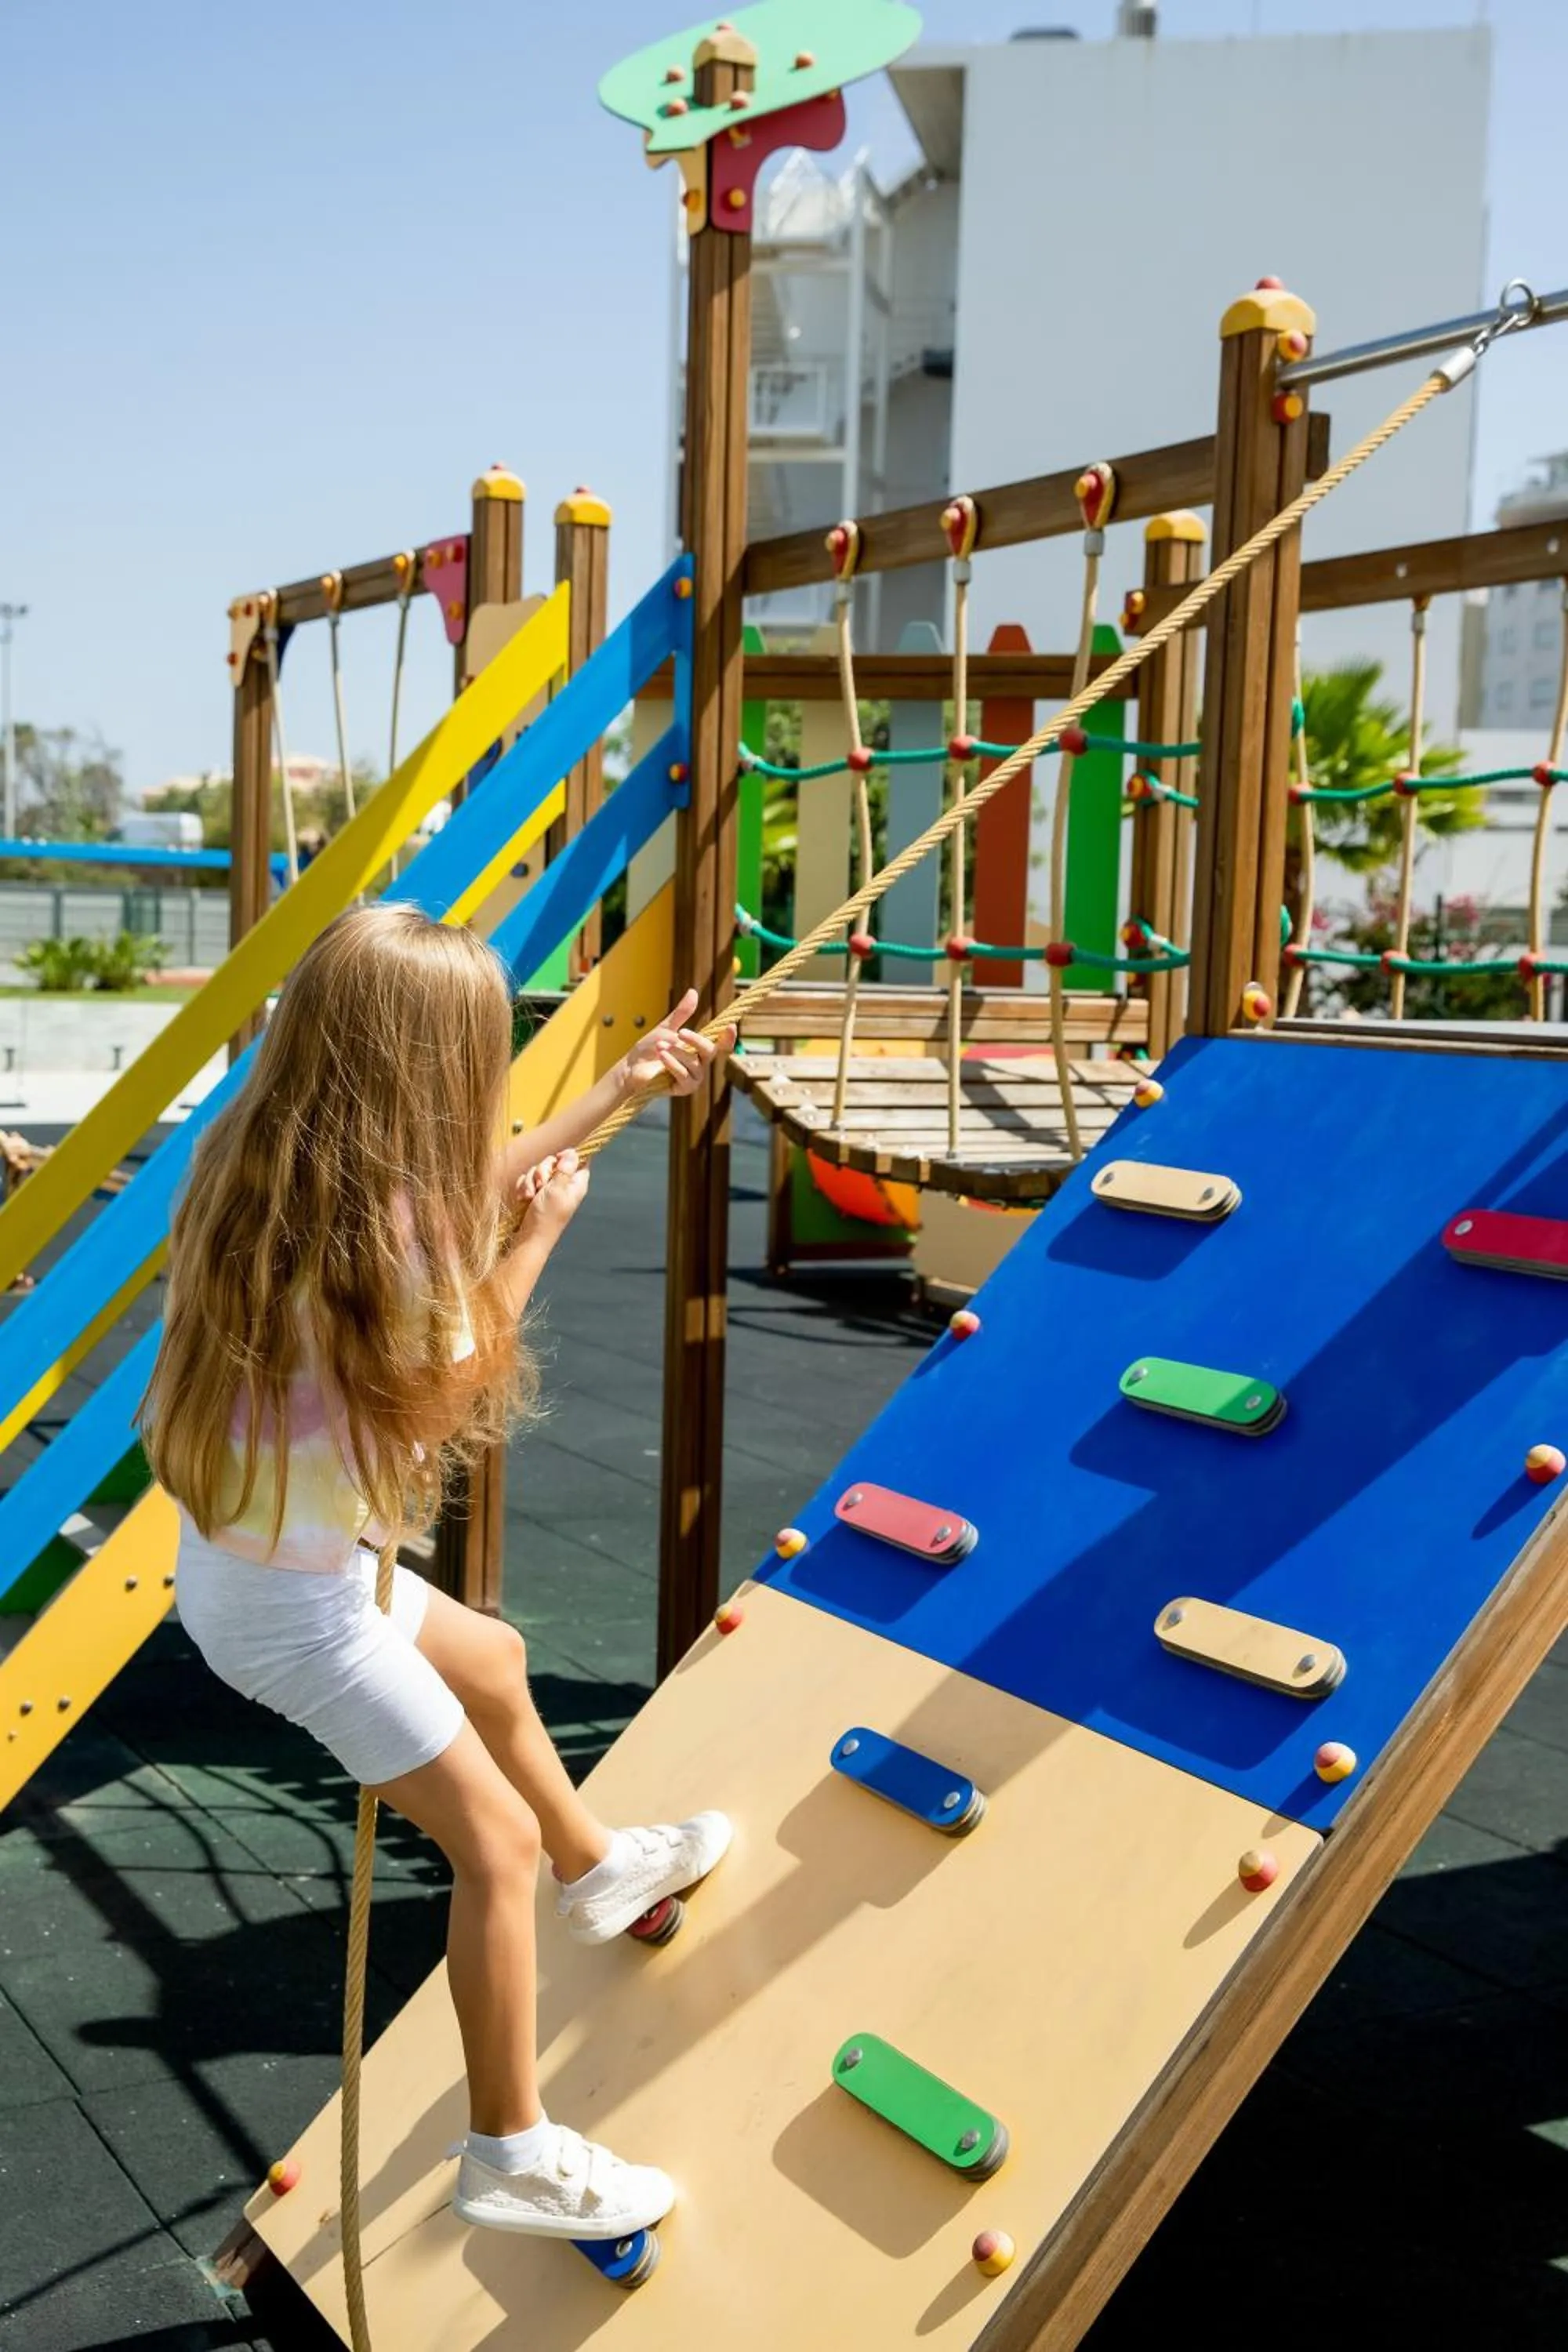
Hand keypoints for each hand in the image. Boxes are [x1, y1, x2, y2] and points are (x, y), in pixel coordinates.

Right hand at [513, 1149, 589, 1241]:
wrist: (529, 1237)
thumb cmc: (547, 1217)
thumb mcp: (557, 1190)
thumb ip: (565, 1169)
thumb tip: (574, 1152)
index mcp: (576, 1184)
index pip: (579, 1161)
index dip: (568, 1156)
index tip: (557, 1159)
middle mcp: (563, 1184)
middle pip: (554, 1162)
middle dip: (543, 1170)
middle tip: (541, 1184)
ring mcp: (548, 1189)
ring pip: (538, 1170)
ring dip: (531, 1181)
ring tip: (531, 1196)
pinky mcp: (534, 1193)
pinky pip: (527, 1179)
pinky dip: (524, 1187)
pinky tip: (524, 1199)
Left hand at [619, 988, 735, 1098]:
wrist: (631, 1067)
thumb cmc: (649, 1049)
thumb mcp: (666, 1028)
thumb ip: (681, 1013)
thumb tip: (694, 992)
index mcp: (699, 1048)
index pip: (720, 1044)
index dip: (728, 1037)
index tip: (730, 1026)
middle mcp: (701, 1063)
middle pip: (710, 1051)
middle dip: (696, 1041)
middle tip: (681, 1033)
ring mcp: (694, 1077)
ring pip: (694, 1063)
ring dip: (676, 1052)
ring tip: (659, 1046)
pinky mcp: (685, 1088)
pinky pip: (684, 1075)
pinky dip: (672, 1064)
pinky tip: (662, 1056)